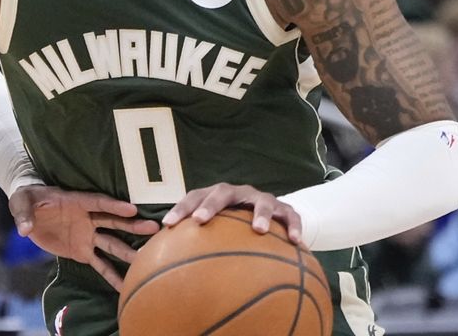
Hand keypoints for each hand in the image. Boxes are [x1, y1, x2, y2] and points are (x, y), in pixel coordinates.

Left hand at [9, 185, 158, 290]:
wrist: (29, 214)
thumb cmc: (27, 200)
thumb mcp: (21, 202)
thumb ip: (24, 214)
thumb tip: (24, 228)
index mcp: (76, 202)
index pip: (97, 203)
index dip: (114, 206)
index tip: (132, 209)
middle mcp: (87, 218)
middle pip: (113, 222)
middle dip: (132, 225)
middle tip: (153, 229)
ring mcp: (87, 235)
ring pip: (111, 244)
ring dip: (128, 251)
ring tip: (146, 259)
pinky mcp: (83, 251)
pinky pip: (99, 264)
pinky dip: (111, 276)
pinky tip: (125, 286)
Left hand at [162, 183, 302, 243]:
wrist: (274, 215)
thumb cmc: (235, 226)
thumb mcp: (218, 231)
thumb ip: (194, 243)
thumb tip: (161, 265)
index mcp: (217, 195)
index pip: (195, 196)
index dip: (181, 208)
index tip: (168, 224)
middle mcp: (239, 193)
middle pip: (222, 192)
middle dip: (210, 205)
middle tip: (200, 220)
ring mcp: (263, 199)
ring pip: (262, 201)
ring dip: (260, 214)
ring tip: (258, 230)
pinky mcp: (285, 209)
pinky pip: (291, 217)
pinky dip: (294, 227)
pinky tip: (296, 242)